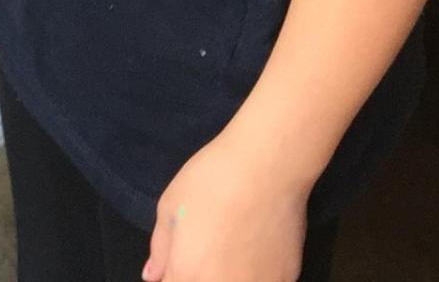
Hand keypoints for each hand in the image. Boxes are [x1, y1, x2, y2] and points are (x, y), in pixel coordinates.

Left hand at [142, 135, 310, 281]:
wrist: (268, 168)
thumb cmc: (211, 181)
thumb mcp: (169, 208)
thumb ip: (161, 249)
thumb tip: (154, 276)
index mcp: (188, 275)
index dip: (175, 273)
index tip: (180, 260)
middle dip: (201, 272)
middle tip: (208, 245)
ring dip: (229, 274)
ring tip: (233, 243)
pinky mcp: (284, 279)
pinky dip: (256, 272)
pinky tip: (257, 243)